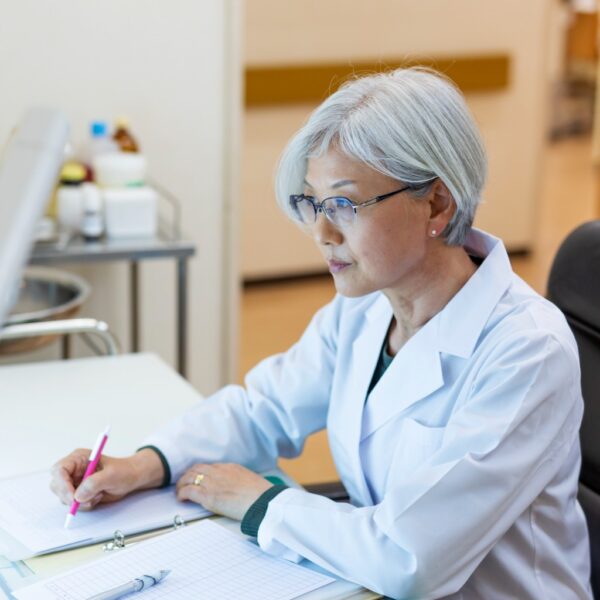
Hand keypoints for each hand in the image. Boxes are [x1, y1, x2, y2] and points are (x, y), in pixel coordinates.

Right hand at [50, 448, 164, 509]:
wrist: (131, 478)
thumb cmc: (124, 471)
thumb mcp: (111, 475)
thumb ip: (94, 483)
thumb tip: (78, 495)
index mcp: (79, 458)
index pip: (59, 470)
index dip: (63, 484)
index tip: (73, 497)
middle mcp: (74, 469)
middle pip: (57, 485)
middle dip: (69, 496)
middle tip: (86, 501)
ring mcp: (75, 481)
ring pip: (64, 497)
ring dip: (79, 502)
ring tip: (97, 495)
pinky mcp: (79, 492)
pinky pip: (72, 503)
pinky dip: (83, 505)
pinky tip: (97, 497)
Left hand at [176, 463, 272, 520]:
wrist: (262, 500)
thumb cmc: (260, 494)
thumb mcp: (248, 480)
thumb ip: (237, 480)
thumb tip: (234, 487)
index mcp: (229, 467)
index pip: (209, 466)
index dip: (200, 472)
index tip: (196, 477)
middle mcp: (219, 472)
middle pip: (197, 469)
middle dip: (188, 475)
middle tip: (184, 483)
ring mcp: (213, 483)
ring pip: (189, 477)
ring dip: (182, 484)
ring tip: (180, 491)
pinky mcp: (208, 496)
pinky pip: (189, 491)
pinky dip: (182, 493)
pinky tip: (181, 498)